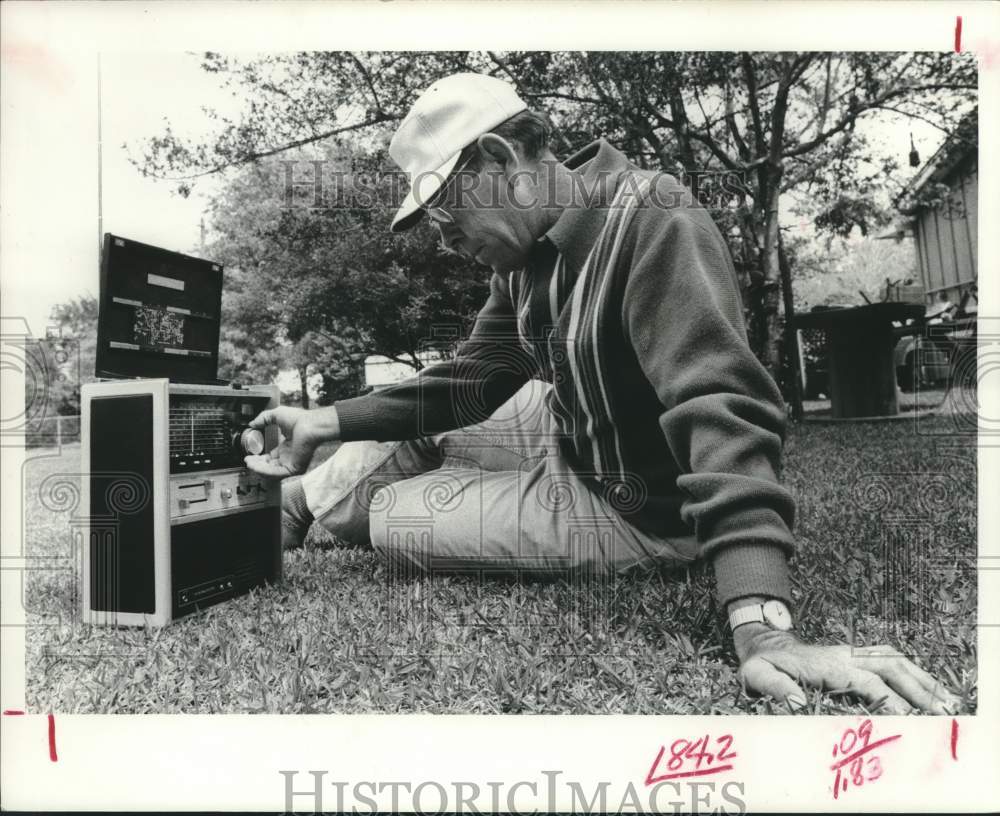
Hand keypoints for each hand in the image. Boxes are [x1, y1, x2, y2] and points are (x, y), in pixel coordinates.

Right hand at [243, 406, 325, 477]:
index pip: (271, 458)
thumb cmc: (300, 419)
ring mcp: (293, 463)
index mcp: (288, 448)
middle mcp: (290, 457)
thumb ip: (263, 419)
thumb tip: (252, 423)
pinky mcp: (295, 468)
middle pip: (270, 467)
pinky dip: (264, 471)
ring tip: (249, 464)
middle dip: (257, 465)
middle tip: (247, 461)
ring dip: (259, 468)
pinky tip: (255, 466)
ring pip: (272, 472)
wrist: (310, 424)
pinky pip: (277, 473)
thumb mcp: (276, 415)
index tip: (250, 457)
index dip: (259, 459)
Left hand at [734, 625, 959, 713]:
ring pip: (896, 660)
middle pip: (890, 667)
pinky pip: (892, 658)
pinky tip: (932, 689)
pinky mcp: (859, 655)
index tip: (906, 718)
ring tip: (949, 703)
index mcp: (826, 663)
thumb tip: (793, 701)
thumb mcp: (756, 674)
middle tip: (943, 714)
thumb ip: (772, 686)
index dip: (887, 699)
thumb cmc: (762, 665)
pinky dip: (916, 672)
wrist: (766, 644)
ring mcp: (854, 652)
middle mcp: (845, 654)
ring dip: (923, 680)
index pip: (865, 680)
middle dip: (919, 691)